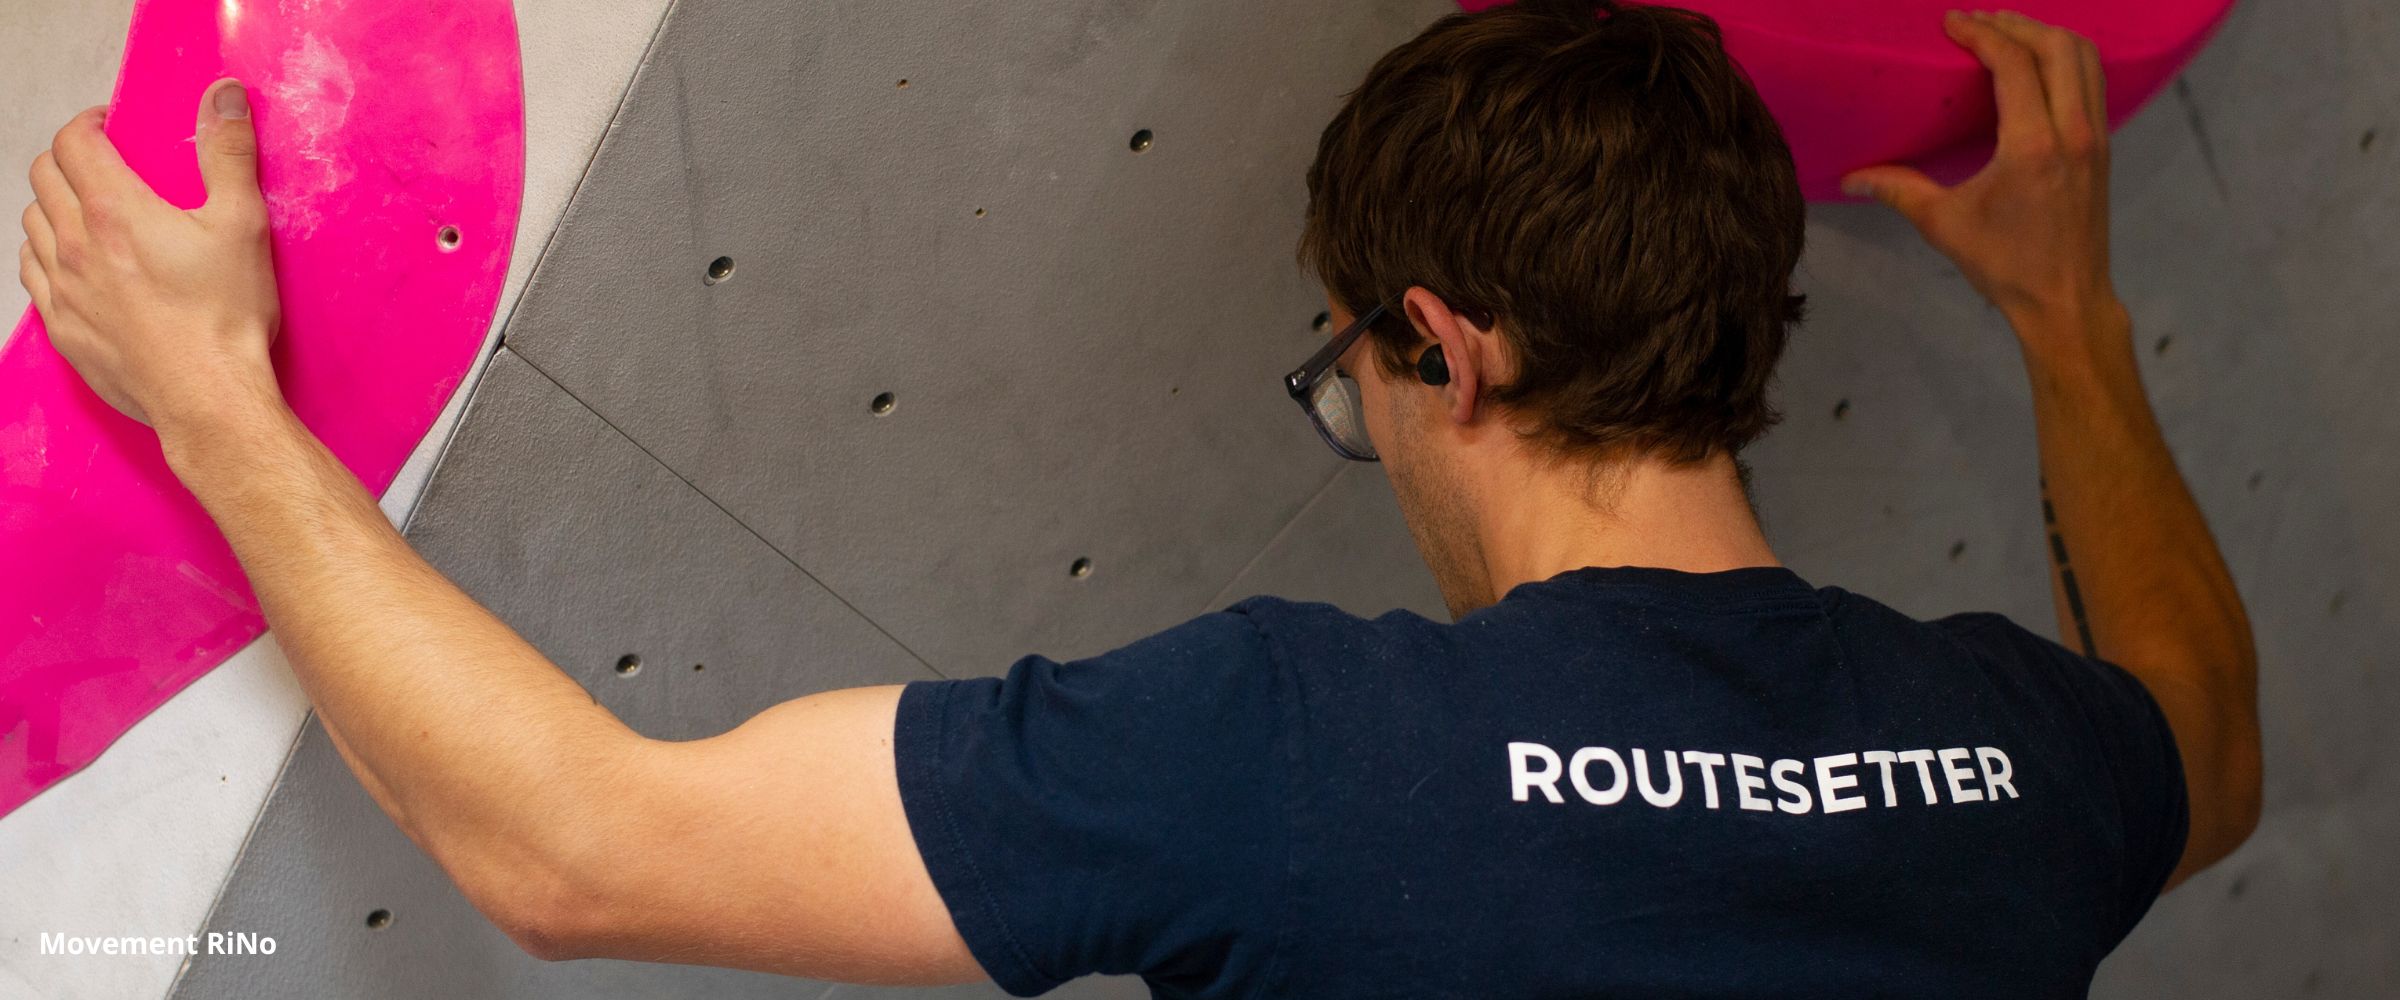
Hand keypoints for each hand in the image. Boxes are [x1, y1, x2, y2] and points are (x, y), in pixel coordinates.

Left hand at [19, 78, 282, 430]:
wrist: (208, 397)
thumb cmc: (226, 315)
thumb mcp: (242, 225)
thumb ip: (228, 153)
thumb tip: (224, 95)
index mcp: (115, 211)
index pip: (72, 142)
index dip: (89, 124)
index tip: (110, 127)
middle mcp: (75, 244)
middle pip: (44, 177)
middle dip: (69, 159)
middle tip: (103, 164)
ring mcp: (62, 288)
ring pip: (32, 223)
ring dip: (54, 205)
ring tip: (90, 212)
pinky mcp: (62, 327)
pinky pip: (32, 274)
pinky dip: (47, 254)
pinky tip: (76, 262)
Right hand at [1844, 11, 2122, 345]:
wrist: (2066, 300)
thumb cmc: (2004, 265)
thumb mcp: (1944, 225)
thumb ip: (1899, 190)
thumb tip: (1851, 177)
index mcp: (2032, 146)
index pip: (2014, 65)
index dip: (1982, 34)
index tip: (1952, 24)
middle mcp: (2073, 131)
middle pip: (2058, 47)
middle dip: (2017, 24)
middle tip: (1978, 22)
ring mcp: (2096, 136)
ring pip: (2085, 58)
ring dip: (2047, 36)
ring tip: (2009, 33)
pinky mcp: (2103, 146)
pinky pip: (2093, 81)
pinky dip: (2067, 59)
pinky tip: (2039, 66)